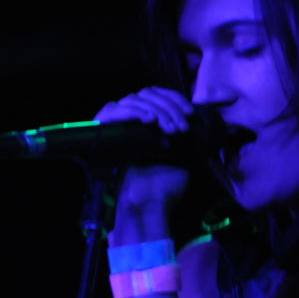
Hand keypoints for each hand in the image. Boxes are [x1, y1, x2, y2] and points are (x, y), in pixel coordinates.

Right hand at [96, 87, 193, 238]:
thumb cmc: (168, 182)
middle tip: (181, 127)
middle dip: (169, 107)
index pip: (157, 95)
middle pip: (148, 94)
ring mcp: (118, 125)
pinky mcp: (105, 132)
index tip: (189, 112)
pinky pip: (115, 111)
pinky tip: (148, 121)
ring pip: (134, 100)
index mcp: (151, 124)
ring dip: (157, 111)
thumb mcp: (183, 152)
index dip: (173, 98)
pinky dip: (133, 112)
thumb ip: (183, 132)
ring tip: (169, 129)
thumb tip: (193, 112)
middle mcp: (133, 121)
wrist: (150, 203)